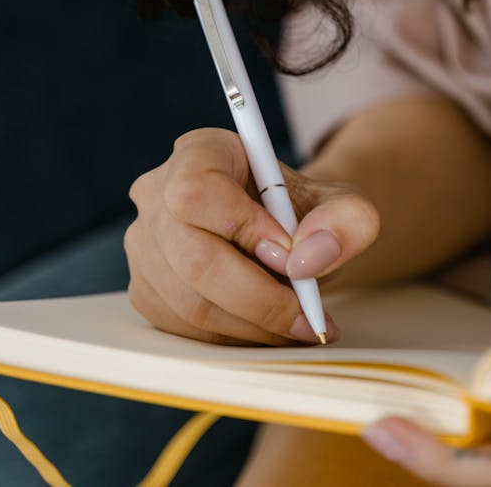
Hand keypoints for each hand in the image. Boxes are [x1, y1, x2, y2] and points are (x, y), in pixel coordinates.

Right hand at [124, 127, 378, 344]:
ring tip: (299, 324)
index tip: (291, 254)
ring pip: (190, 304)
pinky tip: (271, 328)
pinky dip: (236, 337)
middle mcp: (158, 194)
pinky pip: (185, 329)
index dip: (245, 229)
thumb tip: (310, 258)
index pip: (199, 191)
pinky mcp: (147, 290)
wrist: (292, 239)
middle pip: (193, 259)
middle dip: (260, 298)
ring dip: (254, 325)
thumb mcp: (345, 207)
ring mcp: (145, 245)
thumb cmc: (309, 215)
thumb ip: (345, 221)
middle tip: (308, 316)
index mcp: (201, 152)